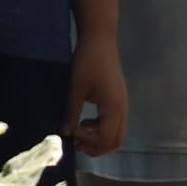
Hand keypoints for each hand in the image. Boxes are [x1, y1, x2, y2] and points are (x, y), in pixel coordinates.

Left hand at [65, 32, 126, 155]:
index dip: (88, 140)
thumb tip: (64, 133)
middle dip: (97, 147)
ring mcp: (122, 104)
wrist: (100, 38)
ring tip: (79, 132)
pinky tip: (86, 120)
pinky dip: (102, 128)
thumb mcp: (76, 88)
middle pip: (116, 141)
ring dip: (99, 139)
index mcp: (114, 108)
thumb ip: (71, 112)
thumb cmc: (87, 61)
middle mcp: (122, 109)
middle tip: (76, 144)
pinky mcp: (118, 99)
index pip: (105, 137)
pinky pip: (115, 123)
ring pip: (117, 133)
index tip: (71, 132)